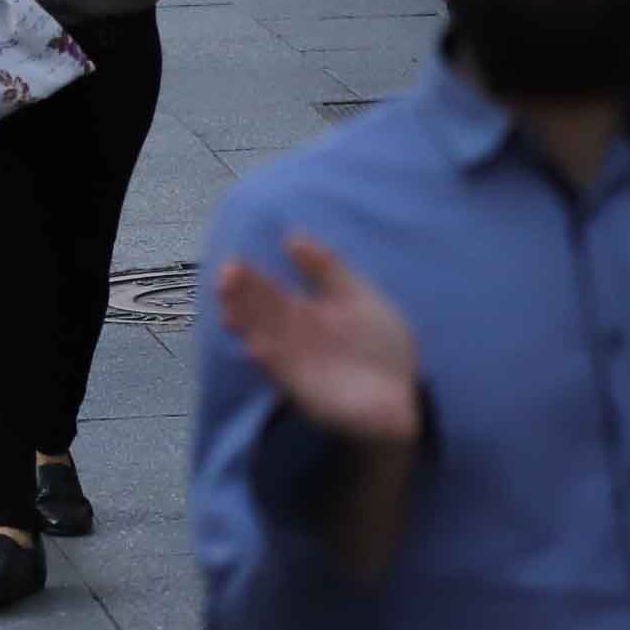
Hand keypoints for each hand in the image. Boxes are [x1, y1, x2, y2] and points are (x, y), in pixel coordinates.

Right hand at [213, 233, 421, 446]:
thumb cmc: (381, 345)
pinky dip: (270, 362)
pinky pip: (282, 374)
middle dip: (241, 299)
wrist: (404, 394)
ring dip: (247, 328)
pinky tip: (256, 348)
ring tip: (231, 312)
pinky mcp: (303, 391)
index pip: (268, 292)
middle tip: (225, 281)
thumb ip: (327, 268)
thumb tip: (292, 235)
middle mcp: (290, 336)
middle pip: (260, 314)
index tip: (233, 264)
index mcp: (301, 312)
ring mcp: (294, 363)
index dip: (250, 279)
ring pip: (263, 339)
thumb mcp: (358, 296)